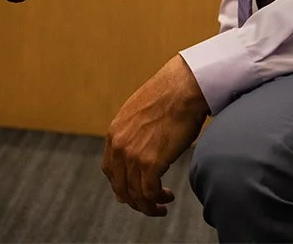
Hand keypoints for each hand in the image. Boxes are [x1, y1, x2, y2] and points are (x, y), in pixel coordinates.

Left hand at [103, 55, 208, 215]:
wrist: (183, 88)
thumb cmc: (169, 97)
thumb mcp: (140, 114)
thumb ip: (134, 133)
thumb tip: (140, 149)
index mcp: (115, 133)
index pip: (110, 170)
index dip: (121, 185)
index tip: (133, 192)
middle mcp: (119, 145)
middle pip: (120, 186)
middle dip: (135, 200)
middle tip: (150, 205)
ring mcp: (133, 155)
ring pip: (135, 194)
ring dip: (149, 205)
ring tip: (163, 205)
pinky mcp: (151, 162)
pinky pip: (149, 193)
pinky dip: (158, 200)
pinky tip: (168, 196)